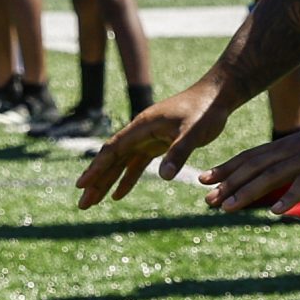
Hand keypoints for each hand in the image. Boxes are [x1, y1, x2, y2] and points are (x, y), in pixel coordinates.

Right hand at [74, 78, 235, 207]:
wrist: (217, 95)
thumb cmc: (206, 110)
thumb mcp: (194, 131)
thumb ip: (179, 152)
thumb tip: (164, 176)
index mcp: (143, 126)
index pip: (113, 150)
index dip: (96, 168)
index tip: (81, 185)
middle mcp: (140, 132)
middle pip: (112, 159)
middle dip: (96, 181)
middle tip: (82, 204)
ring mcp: (148, 138)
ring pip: (121, 163)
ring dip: (107, 182)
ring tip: (92, 202)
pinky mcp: (158, 144)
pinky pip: (137, 164)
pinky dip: (127, 179)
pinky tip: (118, 195)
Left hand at [197, 114, 299, 216]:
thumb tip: (285, 179)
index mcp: (290, 145)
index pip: (251, 157)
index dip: (227, 168)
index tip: (204, 180)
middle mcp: (294, 149)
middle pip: (254, 167)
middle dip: (228, 183)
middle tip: (206, 199)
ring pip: (271, 176)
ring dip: (247, 192)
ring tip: (227, 208)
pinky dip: (288, 197)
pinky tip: (275, 212)